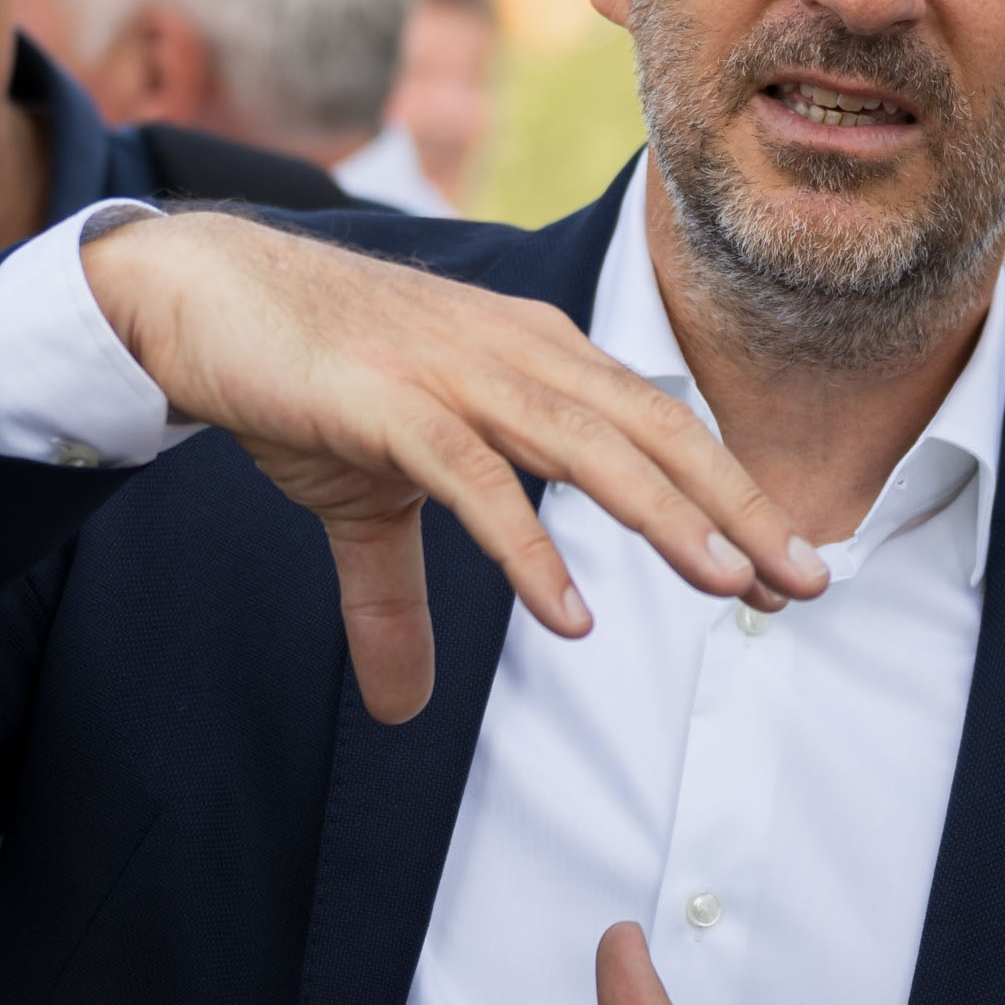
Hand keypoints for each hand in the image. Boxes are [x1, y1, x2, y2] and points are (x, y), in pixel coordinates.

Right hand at [81, 211, 824, 720]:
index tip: (790, 567)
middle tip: (806, 584)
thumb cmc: (306, 379)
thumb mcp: (370, 501)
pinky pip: (476, 480)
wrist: (199, 294)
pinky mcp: (386, 402)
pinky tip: (571, 613)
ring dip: (666, 518)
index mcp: (541, 359)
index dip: (732, 496)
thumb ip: (400, 603)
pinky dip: (528, 546)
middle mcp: (520, 355)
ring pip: (590, 448)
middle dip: (738, 510)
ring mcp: (457, 373)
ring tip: (728, 583)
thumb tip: (405, 710)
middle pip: (656, 435)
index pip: (662, 430)